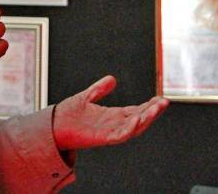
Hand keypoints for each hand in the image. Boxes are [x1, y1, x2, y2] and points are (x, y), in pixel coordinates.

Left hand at [53, 75, 168, 150]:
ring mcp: (108, 132)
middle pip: (138, 119)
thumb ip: (99, 89)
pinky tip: (137, 119)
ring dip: (146, 119)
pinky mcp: (101, 138)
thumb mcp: (86, 97)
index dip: (148, 106)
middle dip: (152, 112)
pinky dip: (129, 129)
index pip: (135, 111)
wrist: (52, 124)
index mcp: (112, 116)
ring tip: (157, 108)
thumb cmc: (68, 114)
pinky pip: (119, 136)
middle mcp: (113, 124)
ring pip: (133, 127)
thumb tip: (112, 79)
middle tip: (165, 102)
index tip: (161, 99)